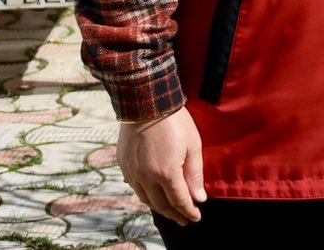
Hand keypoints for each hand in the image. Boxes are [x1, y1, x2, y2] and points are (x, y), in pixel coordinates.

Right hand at [118, 106, 206, 223]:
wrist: (145, 102)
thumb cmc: (174, 121)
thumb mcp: (193, 146)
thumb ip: (195, 174)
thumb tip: (199, 198)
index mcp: (166, 172)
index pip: (179, 201)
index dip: (188, 212)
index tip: (195, 218)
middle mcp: (146, 177)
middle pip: (161, 205)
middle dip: (175, 214)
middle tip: (184, 220)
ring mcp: (133, 172)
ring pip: (146, 199)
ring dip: (160, 208)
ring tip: (170, 212)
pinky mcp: (124, 165)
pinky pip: (135, 188)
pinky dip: (147, 196)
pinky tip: (154, 195)